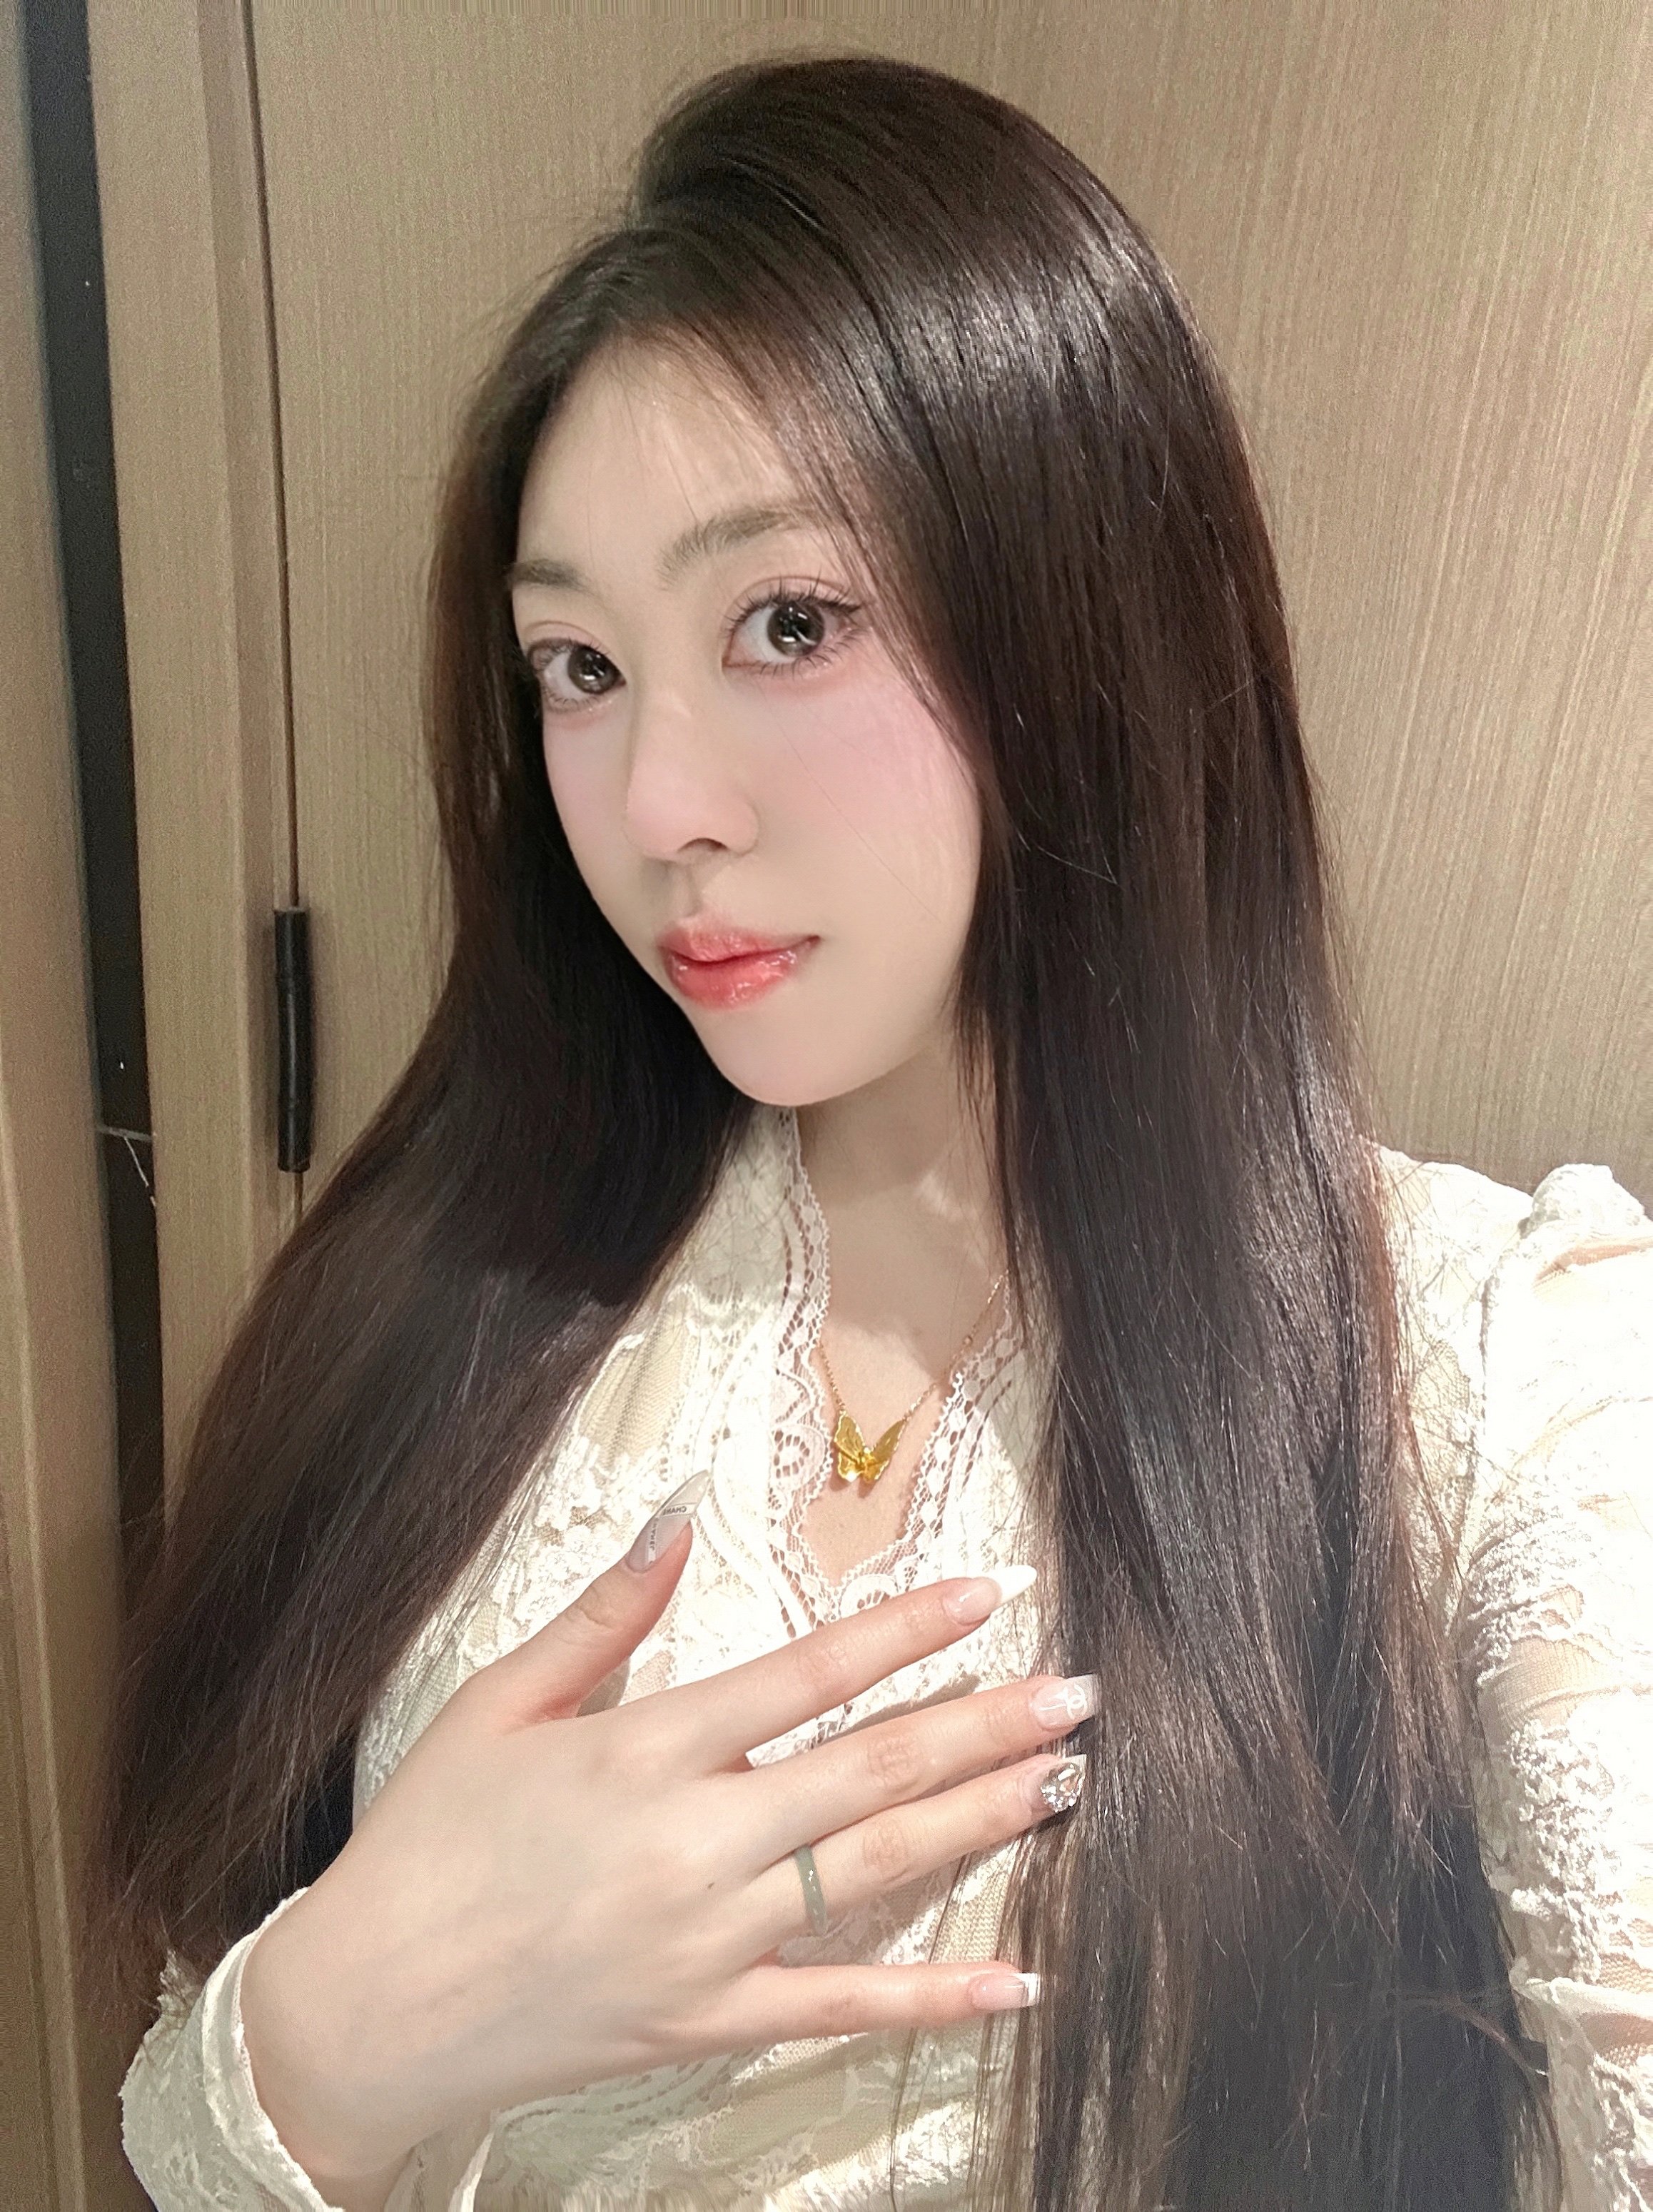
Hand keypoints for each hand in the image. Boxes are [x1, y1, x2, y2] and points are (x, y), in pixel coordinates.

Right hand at [240, 1478, 1092, 2190]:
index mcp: (646, 1749)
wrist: (368, 2009)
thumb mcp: (497, 1704)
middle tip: (1077, 1696)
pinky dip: (934, 1997)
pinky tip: (1016, 1979)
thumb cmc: (428, 1841)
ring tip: (1060, 1782)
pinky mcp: (708, 2023)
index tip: (988, 1597)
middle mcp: (694, 1841)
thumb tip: (678, 1516)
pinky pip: (841, 2008)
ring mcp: (709, 1940)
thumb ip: (602, 1614)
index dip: (907, 1630)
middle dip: (984, 1726)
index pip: (808, 1673)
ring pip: (877, 1874)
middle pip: (871, 1772)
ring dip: (978, 1822)